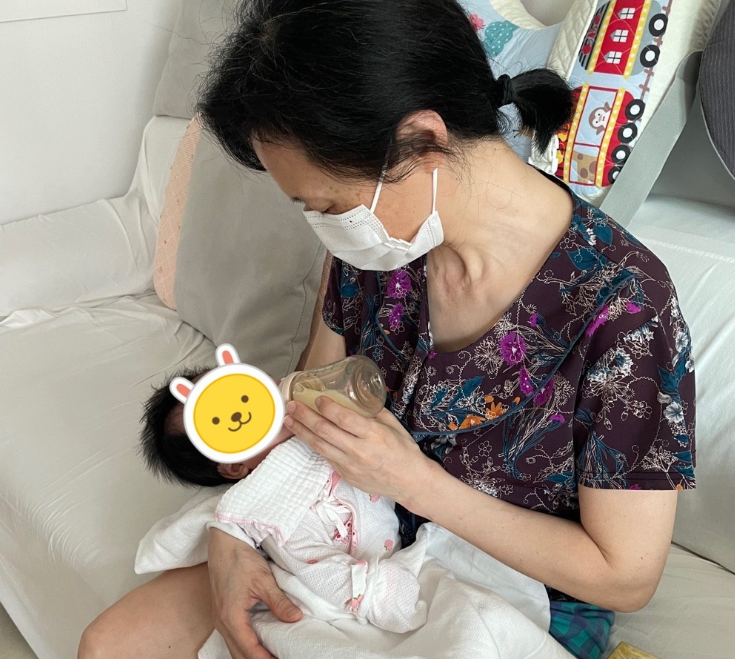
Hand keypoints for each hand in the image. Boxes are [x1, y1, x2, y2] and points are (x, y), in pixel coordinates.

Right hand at [208, 529, 301, 658]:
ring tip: (271, 654)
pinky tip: (259, 640)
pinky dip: (245, 643)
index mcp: (230, 618)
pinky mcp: (221, 611)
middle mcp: (221, 622)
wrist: (223, 541)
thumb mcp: (263, 580)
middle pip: (238, 654)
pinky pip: (232, 635)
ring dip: (250, 653)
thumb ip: (279, 602)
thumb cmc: (240, 558)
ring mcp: (219, 617)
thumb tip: (295, 619)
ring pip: (234, 646)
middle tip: (278, 658)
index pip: (249, 650)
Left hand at [282, 397, 432, 504]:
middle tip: (292, 405)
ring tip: (289, 419)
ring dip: (301, 431)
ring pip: (319, 445)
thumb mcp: (393, 425)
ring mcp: (350, 465)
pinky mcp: (345, 475)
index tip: (317, 398)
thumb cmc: (403, 451)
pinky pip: (325, 456)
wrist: (409, 482)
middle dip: (305, 416)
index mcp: (373, 434)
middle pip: (325, 431)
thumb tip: (356, 396)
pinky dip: (313, 444)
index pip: (343, 418)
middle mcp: (359, 450)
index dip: (327, 407)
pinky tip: (304, 435)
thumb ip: (373, 411)